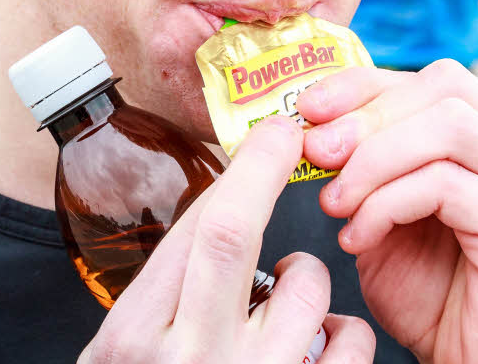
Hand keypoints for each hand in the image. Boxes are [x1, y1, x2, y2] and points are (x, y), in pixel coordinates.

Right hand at [79, 117, 376, 362]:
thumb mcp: (126, 354)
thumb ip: (164, 296)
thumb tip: (219, 214)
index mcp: (135, 342)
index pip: (194, 235)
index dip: (242, 173)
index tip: (270, 136)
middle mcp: (190, 363)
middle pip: (232, 239)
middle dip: (266, 173)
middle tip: (293, 136)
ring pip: (305, 291)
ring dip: (306, 273)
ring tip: (287, 294)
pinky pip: (350, 347)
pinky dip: (344, 329)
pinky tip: (318, 343)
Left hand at [297, 64, 477, 363]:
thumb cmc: (430, 291)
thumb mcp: (382, 207)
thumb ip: (362, 159)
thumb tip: (310, 120)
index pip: (429, 78)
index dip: (362, 84)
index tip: (308, 107)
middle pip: (442, 88)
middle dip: (365, 116)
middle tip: (315, 153)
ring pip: (447, 126)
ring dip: (374, 159)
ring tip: (335, 203)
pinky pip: (446, 185)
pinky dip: (387, 204)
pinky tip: (359, 236)